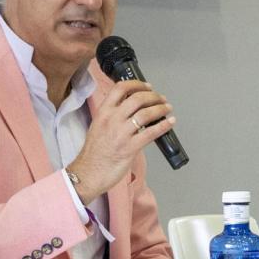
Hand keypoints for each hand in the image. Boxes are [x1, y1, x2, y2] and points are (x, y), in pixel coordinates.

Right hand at [64, 79, 174, 203]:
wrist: (88, 173)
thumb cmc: (93, 153)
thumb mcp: (98, 126)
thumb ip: (113, 116)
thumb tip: (131, 109)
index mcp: (103, 112)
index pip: (120, 88)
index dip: (137, 84)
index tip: (147, 86)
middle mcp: (112, 120)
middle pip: (137, 99)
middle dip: (153, 96)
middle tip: (161, 99)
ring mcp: (121, 134)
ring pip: (145, 114)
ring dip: (160, 109)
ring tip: (167, 109)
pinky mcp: (130, 148)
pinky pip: (150, 133)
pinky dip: (163, 126)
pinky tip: (170, 123)